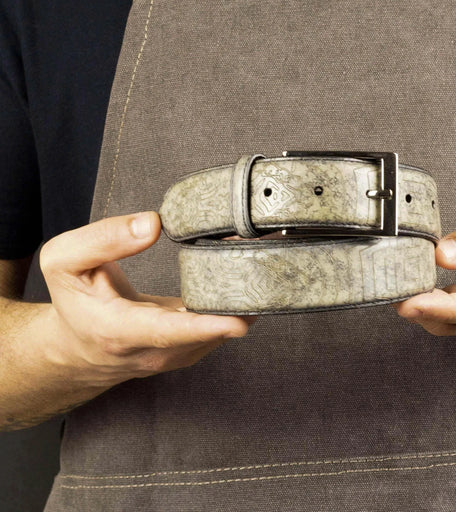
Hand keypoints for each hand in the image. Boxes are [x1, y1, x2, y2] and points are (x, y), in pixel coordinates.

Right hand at [40, 212, 254, 387]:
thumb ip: (104, 238)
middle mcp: (153, 351)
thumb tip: (154, 223)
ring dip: (244, 295)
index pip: (168, 333)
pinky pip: (221, 328)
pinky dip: (238, 302)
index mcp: (119, 330)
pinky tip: (248, 270)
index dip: (205, 326)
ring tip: (262, 251)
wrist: (77, 346)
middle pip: (207, 331)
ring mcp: (176, 355)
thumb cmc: (74, 301)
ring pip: (221, 330)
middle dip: (241, 296)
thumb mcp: (65, 260)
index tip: (239, 320)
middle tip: (266, 252)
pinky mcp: (191, 349)